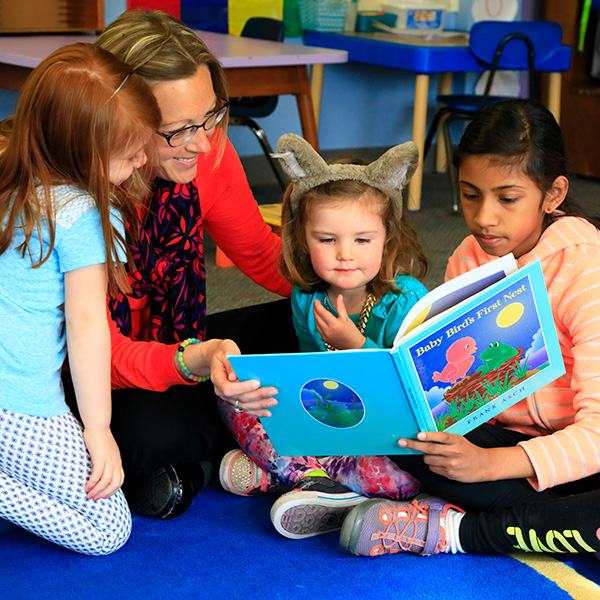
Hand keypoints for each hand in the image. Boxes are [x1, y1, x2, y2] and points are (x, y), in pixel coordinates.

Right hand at [82, 427, 123, 499]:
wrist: (98, 426)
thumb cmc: (100, 438)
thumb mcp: (107, 452)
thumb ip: (106, 461)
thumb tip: (99, 472)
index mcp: (117, 461)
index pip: (120, 480)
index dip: (113, 490)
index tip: (104, 496)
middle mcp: (115, 462)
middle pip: (115, 483)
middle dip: (105, 493)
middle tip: (96, 498)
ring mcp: (109, 460)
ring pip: (106, 481)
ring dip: (98, 490)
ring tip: (89, 495)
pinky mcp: (100, 457)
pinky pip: (98, 473)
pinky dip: (93, 482)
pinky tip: (87, 486)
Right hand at [210, 340, 278, 417]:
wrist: (220, 357)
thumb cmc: (224, 352)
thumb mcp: (226, 352)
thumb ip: (230, 364)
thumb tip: (234, 376)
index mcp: (217, 379)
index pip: (228, 388)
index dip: (243, 387)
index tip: (257, 383)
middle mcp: (222, 391)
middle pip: (240, 398)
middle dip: (258, 395)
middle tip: (273, 391)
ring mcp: (229, 397)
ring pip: (245, 405)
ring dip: (260, 405)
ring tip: (273, 401)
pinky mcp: (236, 399)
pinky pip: (246, 408)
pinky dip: (257, 411)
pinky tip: (267, 412)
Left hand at [313, 295, 365, 349]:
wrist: (353, 345)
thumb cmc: (352, 332)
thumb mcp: (346, 318)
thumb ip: (341, 307)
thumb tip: (339, 296)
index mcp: (334, 324)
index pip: (322, 312)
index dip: (317, 306)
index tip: (316, 301)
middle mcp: (328, 330)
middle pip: (317, 317)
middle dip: (315, 309)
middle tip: (316, 303)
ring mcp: (325, 335)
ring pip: (316, 323)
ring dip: (315, 315)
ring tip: (316, 309)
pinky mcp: (325, 339)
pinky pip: (318, 329)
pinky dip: (317, 322)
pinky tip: (319, 318)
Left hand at [398, 431, 534, 482]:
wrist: (484, 465)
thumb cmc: (467, 449)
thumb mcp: (459, 440)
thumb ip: (444, 439)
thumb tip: (423, 436)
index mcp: (456, 440)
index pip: (441, 437)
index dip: (429, 436)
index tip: (418, 435)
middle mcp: (454, 452)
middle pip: (430, 449)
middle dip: (413, 445)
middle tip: (401, 442)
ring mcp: (451, 464)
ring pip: (428, 460)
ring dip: (426, 456)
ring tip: (434, 455)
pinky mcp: (450, 474)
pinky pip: (433, 469)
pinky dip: (432, 465)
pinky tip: (441, 463)